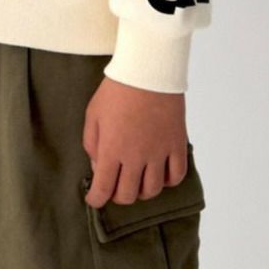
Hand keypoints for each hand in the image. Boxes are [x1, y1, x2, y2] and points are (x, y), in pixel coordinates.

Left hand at [82, 78, 187, 208]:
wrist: (149, 68)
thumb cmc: (117, 89)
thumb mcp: (93, 115)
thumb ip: (91, 145)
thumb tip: (97, 167)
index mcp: (111, 150)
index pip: (102, 190)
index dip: (96, 200)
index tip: (94, 198)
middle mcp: (135, 156)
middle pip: (127, 196)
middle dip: (117, 196)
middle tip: (115, 186)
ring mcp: (158, 152)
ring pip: (152, 190)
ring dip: (142, 191)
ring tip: (137, 180)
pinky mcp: (177, 144)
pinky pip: (176, 176)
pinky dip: (167, 181)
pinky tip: (160, 173)